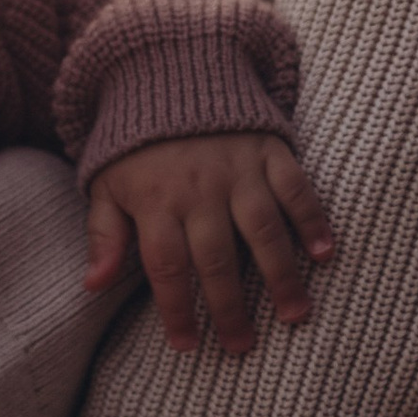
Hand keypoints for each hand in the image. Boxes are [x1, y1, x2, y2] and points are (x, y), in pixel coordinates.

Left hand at [83, 132, 331, 354]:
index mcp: (155, 201)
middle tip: (243, 346)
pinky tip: (325, 252)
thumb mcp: (106, 184)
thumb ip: (104, 235)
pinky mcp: (269, 149)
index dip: (177, 310)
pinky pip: (295, 187)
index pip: (166, 267)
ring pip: (262, 229)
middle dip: (230, 307)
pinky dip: (312, 218)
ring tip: (295, 314)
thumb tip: (92, 286)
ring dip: (281, 274)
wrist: (170, 70)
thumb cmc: (136, 144)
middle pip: (216, 258)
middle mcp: (199, 188)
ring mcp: (238, 169)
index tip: (188, 346)